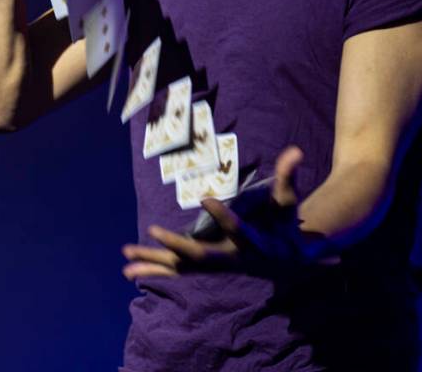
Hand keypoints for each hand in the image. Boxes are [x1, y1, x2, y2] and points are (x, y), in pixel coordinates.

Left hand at [122, 146, 330, 279]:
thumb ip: (288, 178)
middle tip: (153, 231)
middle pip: (201, 254)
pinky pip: (175, 270)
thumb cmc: (285, 227)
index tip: (204, 197)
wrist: (286, 261)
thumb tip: (295, 151)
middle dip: (177, 244)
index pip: (237, 230)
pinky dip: (153, 268)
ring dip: (153, 260)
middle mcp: (230, 259)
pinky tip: (127, 269)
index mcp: (252, 243)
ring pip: (181, 266)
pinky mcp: (204, 266)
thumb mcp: (287, 203)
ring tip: (126, 253)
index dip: (222, 215)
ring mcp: (215, 265)